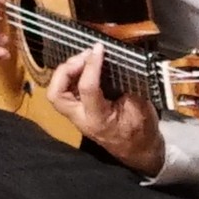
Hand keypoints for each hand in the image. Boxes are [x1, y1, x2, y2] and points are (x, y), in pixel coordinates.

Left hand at [43, 41, 162, 171]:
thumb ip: (127, 84)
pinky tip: (84, 67)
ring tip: (84, 59)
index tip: (99, 49)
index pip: (87, 88)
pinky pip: (65, 91)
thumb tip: (116, 59)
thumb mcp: (141, 106)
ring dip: (66, 72)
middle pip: (56, 94)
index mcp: (99, 119)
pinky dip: (71, 76)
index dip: (92, 65)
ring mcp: (76, 117)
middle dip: (66, 70)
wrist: (139, 150)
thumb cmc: (142, 130)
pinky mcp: (78, 111)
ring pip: (56, 93)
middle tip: (85, 56)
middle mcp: (82, 119)